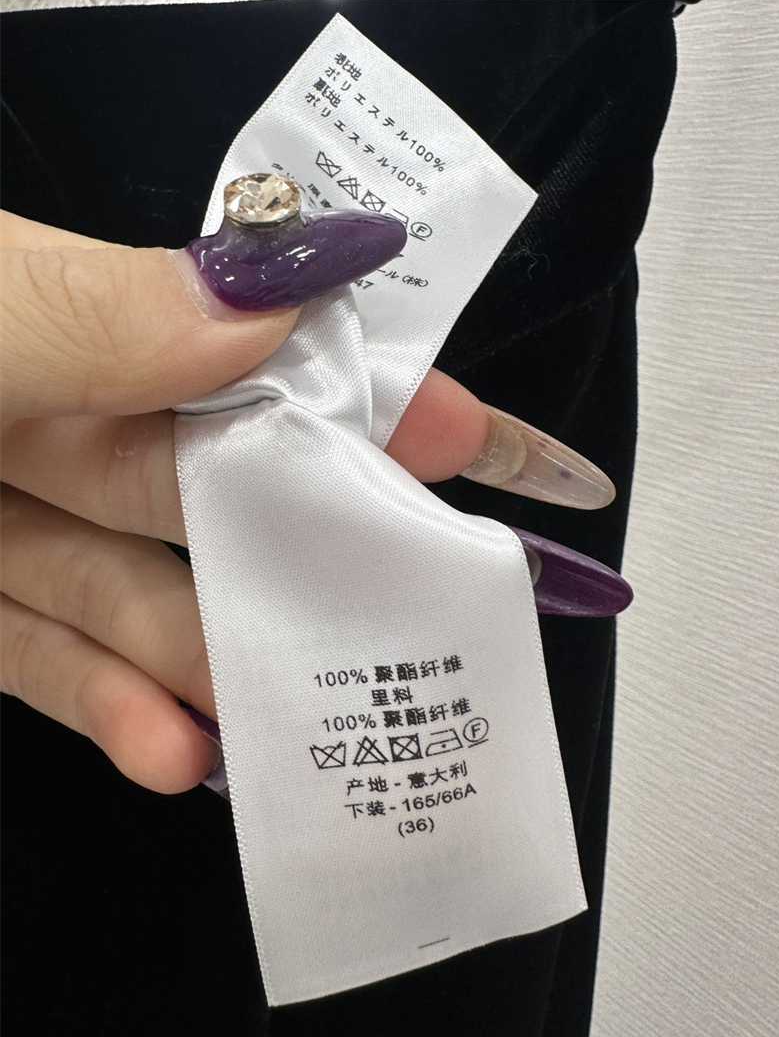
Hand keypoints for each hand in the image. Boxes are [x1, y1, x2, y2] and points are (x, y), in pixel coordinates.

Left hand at [0, 209, 613, 793]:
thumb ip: (101, 312)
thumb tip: (276, 285)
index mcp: (61, 316)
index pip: (244, 349)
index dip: (361, 393)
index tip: (477, 441)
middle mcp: (37, 413)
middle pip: (209, 488)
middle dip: (313, 547)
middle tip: (414, 606)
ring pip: (136, 593)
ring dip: (218, 657)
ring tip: (294, 715)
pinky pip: (47, 659)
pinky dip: (113, 708)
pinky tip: (176, 751)